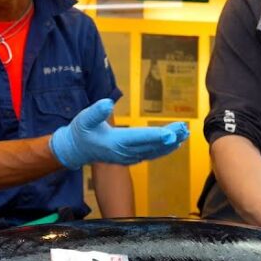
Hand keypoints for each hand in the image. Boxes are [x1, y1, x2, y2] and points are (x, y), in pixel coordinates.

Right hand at [50, 99, 188, 169]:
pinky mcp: (130, 158)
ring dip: (170, 144)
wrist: (75, 150)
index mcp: (116, 142)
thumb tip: (107, 102)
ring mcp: (128, 158)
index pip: (140, 138)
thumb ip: (96, 112)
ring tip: (184, 135)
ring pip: (154, 151)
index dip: (157, 135)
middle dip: (170, 138)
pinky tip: (173, 144)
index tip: (171, 133)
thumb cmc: (80, 132)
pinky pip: (150, 155)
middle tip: (185, 129)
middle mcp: (125, 152)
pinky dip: (163, 150)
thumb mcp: (84, 119)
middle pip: (151, 145)